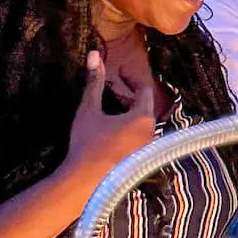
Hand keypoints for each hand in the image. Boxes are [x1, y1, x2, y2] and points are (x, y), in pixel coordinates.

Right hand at [64, 50, 154, 180]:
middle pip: (144, 107)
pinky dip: (128, 129)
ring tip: (107, 111)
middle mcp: (152, 133)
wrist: (86, 183)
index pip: (145, 90)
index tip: (118, 73)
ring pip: (142, 124)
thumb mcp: (89, 110)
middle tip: (109, 90)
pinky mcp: (141, 162)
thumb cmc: (88, 144)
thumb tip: (94, 54)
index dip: (132, 79)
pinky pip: (139, 138)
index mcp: (144, 118)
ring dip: (127, 114)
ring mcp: (148, 150)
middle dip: (127, 96)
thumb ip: (94, 82)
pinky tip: (109, 133)